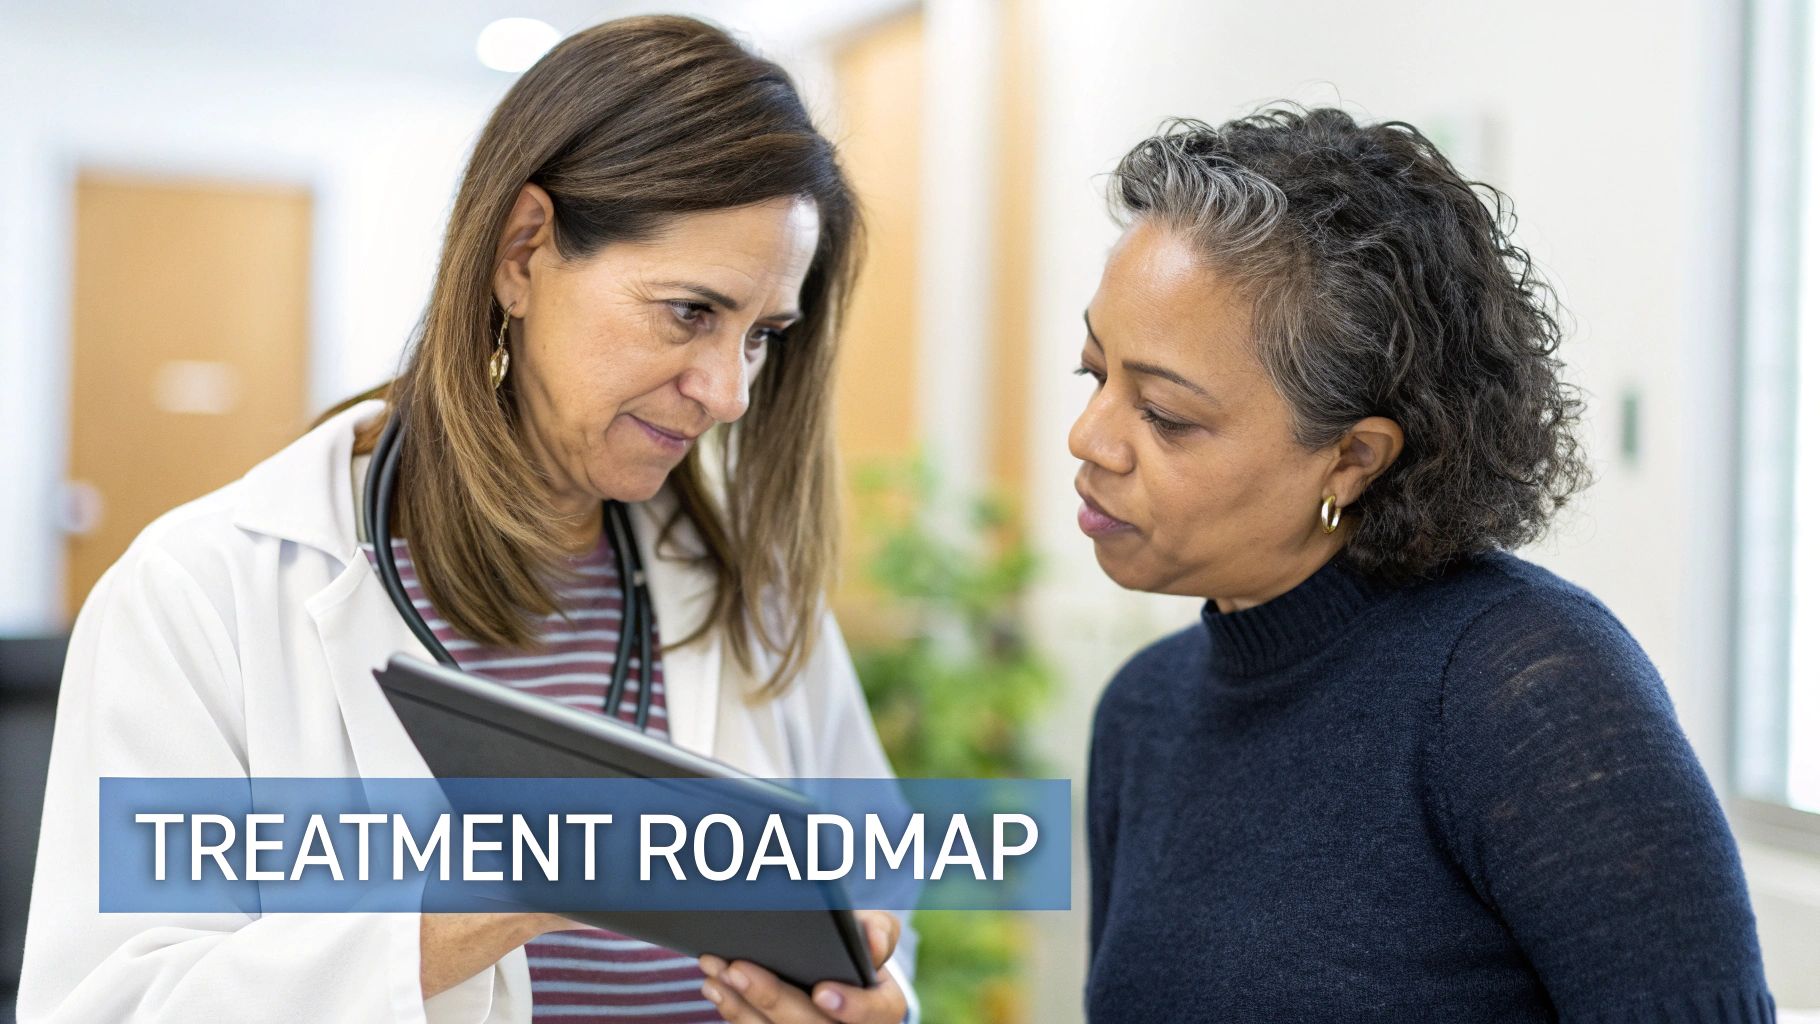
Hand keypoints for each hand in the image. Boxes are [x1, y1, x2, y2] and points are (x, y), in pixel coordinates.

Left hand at [697, 910, 907, 1022]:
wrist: (838, 971)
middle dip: (771, 997)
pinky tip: (714, 985)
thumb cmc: (855, 948)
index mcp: (882, 1008)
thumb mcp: (874, 932)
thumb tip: (874, 944)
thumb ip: (877, 930)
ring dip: (739, 1005)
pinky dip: (733, 1011)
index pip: (876, 1013)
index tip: (823, 992)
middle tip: (739, 968)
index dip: (852, 1007)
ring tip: (715, 969)